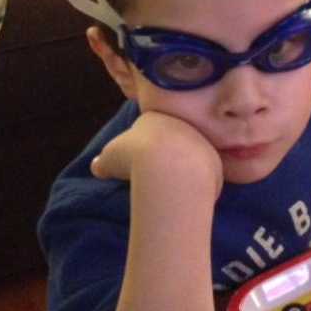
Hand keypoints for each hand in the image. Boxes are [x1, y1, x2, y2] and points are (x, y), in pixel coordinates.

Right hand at [91, 110, 222, 192]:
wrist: (171, 167)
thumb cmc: (135, 156)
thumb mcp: (109, 157)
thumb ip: (102, 161)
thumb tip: (96, 166)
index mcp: (155, 118)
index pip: (147, 128)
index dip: (140, 145)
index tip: (135, 160)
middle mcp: (182, 125)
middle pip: (173, 140)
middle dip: (164, 155)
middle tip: (152, 173)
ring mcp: (201, 142)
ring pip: (190, 155)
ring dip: (181, 169)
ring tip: (168, 186)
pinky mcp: (214, 161)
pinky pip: (202, 173)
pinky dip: (194, 182)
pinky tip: (184, 192)